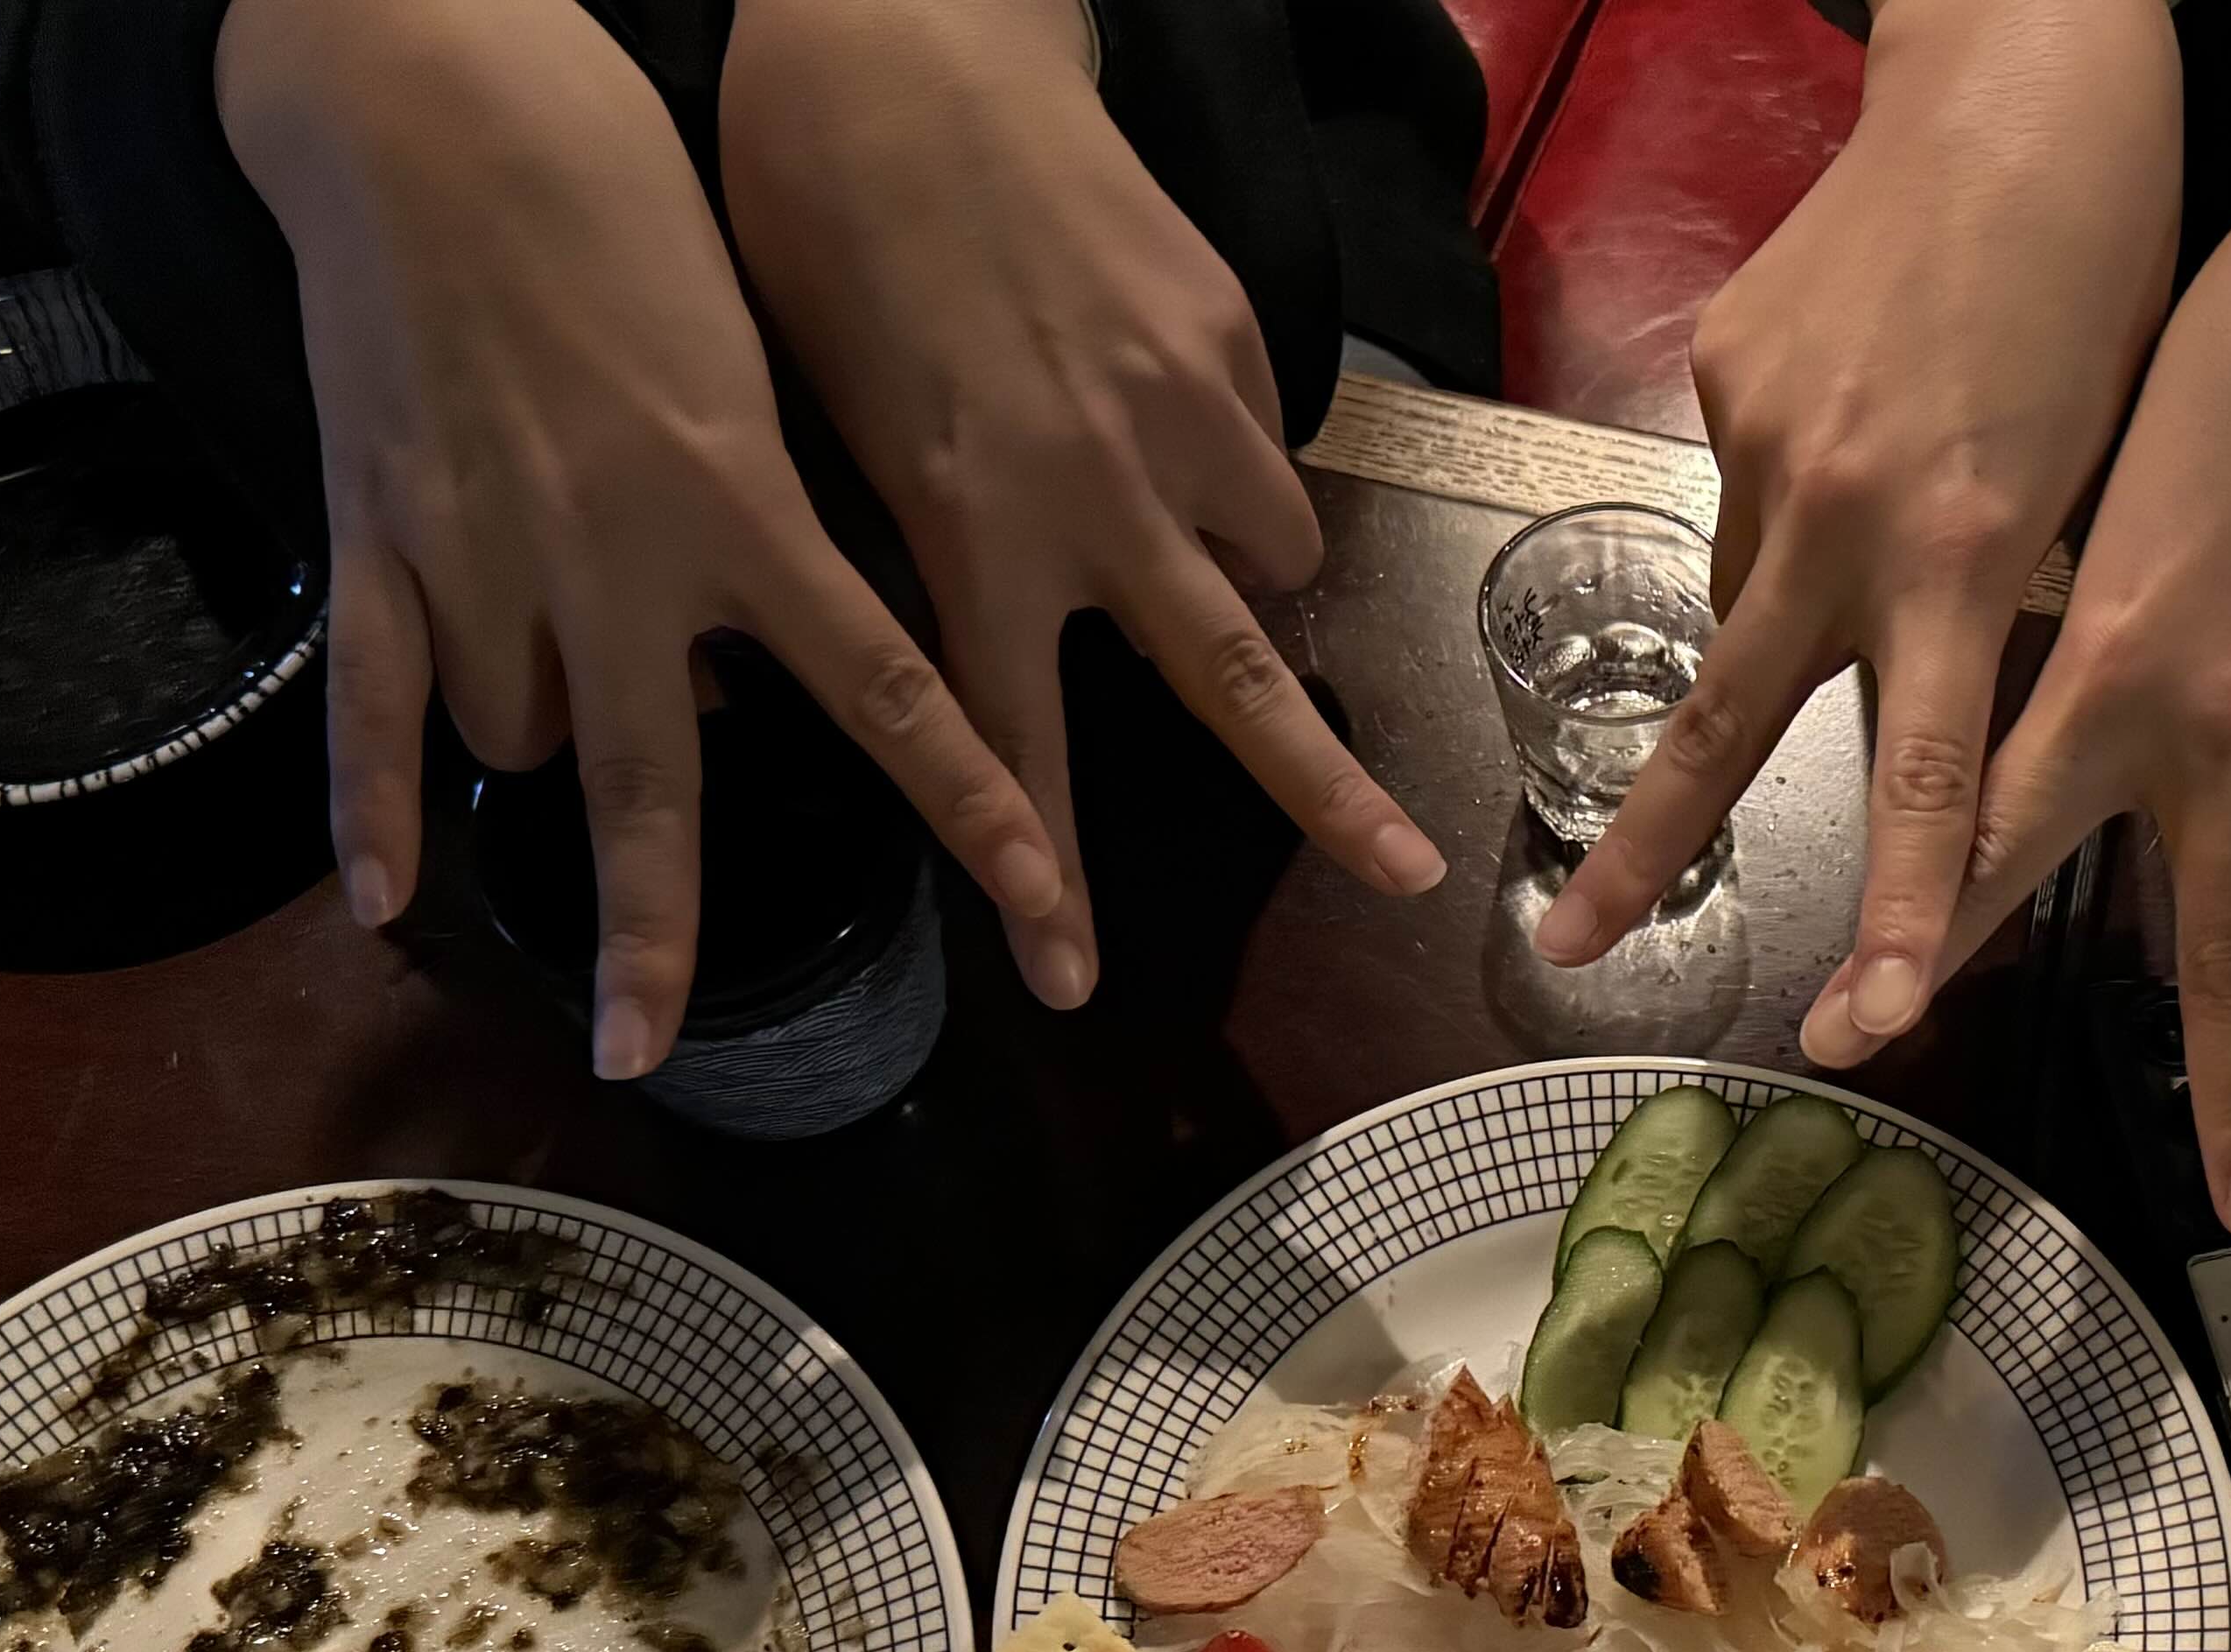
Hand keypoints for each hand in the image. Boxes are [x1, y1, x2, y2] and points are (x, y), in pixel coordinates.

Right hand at [218, 0, 1059, 1076]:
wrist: (441, 105)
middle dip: (656, 931)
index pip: (896, 696)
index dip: (982, 817)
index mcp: (747, 502)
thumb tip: (736, 685)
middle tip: (645, 1052)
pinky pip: (369, 704)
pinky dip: (363, 808)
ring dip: (547, 744)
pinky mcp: (374, 529)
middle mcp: (621, 550)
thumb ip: (753, 542)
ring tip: (557, 681)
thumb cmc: (622, 211)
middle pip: (654, 783)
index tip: (1044, 925)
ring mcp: (485, 548)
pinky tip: (380, 902)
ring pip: (521, 735)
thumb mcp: (739, 376)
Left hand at [722, 0, 1445, 1008]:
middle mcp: (1100, 485)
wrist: (907, 42)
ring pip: (1270, 557)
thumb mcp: (824, 421)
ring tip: (1197, 567)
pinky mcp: (1232, 334)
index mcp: (974, 523)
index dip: (1041, 873)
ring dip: (1248, 589)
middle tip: (1414, 880)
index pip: (1014, 744)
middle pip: (1237, 683)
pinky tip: (1159, 420)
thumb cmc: (817, 222)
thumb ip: (904, 553)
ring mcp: (1186, 407)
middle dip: (1329, 796)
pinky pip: (1260, 446)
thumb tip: (923, 656)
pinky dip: (1230, 467)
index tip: (1070, 979)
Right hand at [1526, 0, 2178, 1022]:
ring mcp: (1767, 440)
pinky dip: (1790, 497)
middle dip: (1640, 849)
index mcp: (1965, 552)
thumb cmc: (2107, 286)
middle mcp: (1847, 513)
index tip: (1865, 1020)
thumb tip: (1967, 704)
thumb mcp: (2099, 479)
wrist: (2023, 93)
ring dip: (1778, 628)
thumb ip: (2015, 609)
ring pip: (1742, 595)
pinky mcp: (1723, 371)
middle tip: (1566, 948)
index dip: (1899, 914)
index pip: (1926, 779)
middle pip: (1724, 724)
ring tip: (1864, 557)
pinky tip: (1852, 429)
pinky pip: (1742, 485)